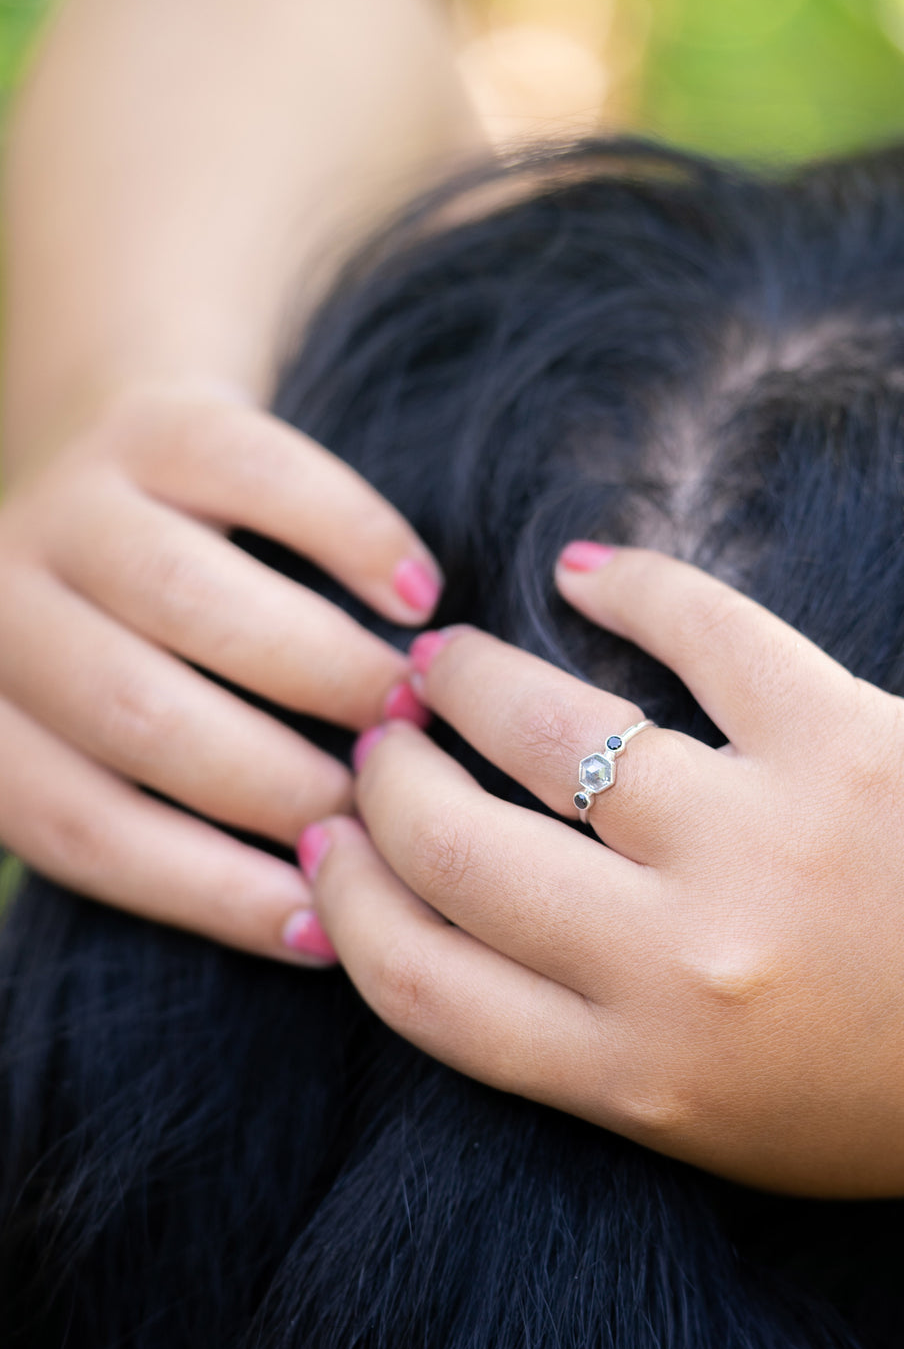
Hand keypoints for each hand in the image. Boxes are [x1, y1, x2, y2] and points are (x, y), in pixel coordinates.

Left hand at [0, 382, 438, 962]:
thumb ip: (175, 807)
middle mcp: (2, 611)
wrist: (110, 445)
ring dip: (326, 672)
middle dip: (281, 784)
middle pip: (141, 719)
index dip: (211, 894)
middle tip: (383, 806)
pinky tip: (417, 592)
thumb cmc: (138, 638)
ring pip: (195, 603)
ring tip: (410, 711)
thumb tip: (327, 916)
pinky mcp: (152, 421)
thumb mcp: (109, 731)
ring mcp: (70, 505)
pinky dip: (354, 539)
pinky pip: (263, 477)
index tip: (323, 927)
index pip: (87, 831)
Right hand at [304, 545, 903, 1195]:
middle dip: (383, 778)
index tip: (330, 845)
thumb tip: (451, 924)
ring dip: (469, 677)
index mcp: (645, 1078)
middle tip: (379, 739)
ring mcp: (766, 837)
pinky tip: (588, 567)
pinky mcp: (847, 734)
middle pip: (452, 847)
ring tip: (445, 661)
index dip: (348, 904)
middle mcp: (685, 963)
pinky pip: (704, 628)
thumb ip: (585, 1048)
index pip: (421, 986)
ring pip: (548, 723)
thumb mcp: (729, 1126)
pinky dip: (633, 582)